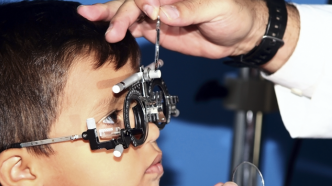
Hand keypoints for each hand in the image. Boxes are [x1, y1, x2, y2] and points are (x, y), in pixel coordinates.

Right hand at [77, 0, 267, 58]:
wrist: (241, 35)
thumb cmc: (235, 13)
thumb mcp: (216, 8)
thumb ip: (188, 10)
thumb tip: (161, 12)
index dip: (133, 7)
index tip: (128, 21)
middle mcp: (163, 0)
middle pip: (132, 2)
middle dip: (113, 11)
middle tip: (97, 21)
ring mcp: (160, 15)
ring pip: (131, 14)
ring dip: (111, 18)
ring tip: (90, 19)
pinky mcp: (161, 30)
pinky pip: (139, 29)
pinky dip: (124, 31)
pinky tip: (110, 32)